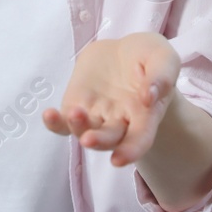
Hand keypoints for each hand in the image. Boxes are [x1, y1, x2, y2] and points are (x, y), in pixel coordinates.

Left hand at [42, 32, 179, 167]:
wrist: (124, 52)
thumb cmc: (149, 59)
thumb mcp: (163, 58)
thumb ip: (161, 76)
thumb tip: (150, 96)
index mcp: (145, 116)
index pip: (139, 140)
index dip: (130, 152)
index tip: (118, 160)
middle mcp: (120, 123)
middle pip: (109, 140)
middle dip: (99, 142)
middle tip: (89, 139)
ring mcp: (95, 116)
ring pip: (85, 132)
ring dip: (78, 128)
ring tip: (74, 113)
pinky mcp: (76, 106)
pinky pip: (63, 123)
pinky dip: (55, 123)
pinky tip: (49, 115)